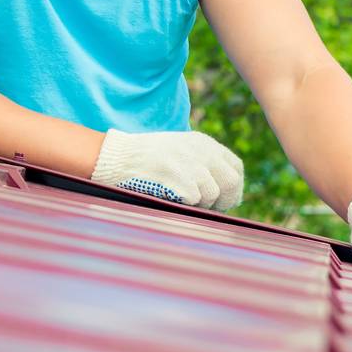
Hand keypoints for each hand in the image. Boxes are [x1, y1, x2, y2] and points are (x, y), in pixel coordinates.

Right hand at [90, 129, 243, 210]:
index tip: (223, 198)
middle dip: (224, 200)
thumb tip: (224, 190)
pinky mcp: (182, 181)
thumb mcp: (178, 150)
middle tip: (210, 208)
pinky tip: (168, 197)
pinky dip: (184, 205)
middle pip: (232, 182)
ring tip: (179, 198)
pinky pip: (195, 202)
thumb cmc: (143, 159)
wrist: (116, 157)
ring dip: (200, 204)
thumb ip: (202, 163)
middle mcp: (202, 151)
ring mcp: (193, 165)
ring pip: (213, 195)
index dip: (233, 186)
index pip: (235, 167)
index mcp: (203, 142)